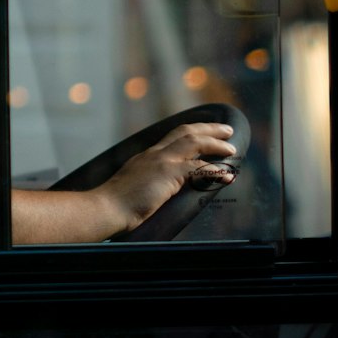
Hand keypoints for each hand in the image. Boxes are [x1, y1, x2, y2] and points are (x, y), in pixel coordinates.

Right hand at [98, 122, 237, 235]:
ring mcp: (162, 162)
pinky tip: (227, 176)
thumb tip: (155, 190)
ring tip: (232, 149)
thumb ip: (145, 182)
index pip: (173, 136)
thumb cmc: (115, 205)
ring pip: (195, 143)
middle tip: (227, 130)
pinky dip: (216, 170)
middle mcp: (155, 154)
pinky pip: (199, 168)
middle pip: (187, 132)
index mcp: (147, 156)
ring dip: (216, 145)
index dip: (193, 131)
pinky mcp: (168, 174)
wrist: (105, 208)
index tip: (206, 131)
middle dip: (209, 129)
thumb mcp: (132, 187)